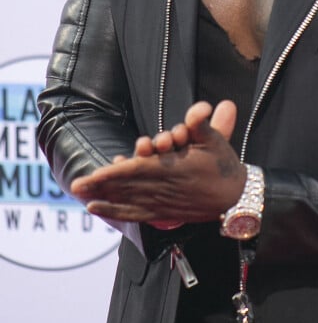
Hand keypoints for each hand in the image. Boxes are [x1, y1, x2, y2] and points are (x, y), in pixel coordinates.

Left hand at [70, 101, 245, 224]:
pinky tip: (99, 208)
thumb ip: (202, 124)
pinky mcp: (165, 212)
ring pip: (128, 200)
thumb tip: (199, 108)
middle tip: (77, 185)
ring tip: (83, 195)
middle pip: (127, 187)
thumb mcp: (216, 141)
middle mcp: (164, 187)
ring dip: (105, 198)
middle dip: (102, 186)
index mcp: (174, 168)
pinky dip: (117, 212)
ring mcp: (163, 202)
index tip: (95, 173)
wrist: (236, 198)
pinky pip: (136, 214)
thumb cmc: (223, 166)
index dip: (115, 173)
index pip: (138, 171)